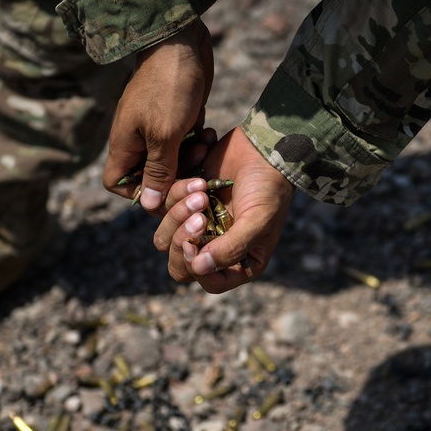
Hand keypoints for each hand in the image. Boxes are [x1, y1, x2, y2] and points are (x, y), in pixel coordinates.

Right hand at [104, 18, 213, 212]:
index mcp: (125, 145)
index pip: (118, 183)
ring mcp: (157, 130)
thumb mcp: (164, 134)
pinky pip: (186, 145)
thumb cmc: (168, 87)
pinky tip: (210, 133)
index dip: (139, 193)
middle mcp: (138, 141)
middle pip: (151, 177)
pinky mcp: (177, 121)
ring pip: (173, 162)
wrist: (182, 42)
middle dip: (176, 178)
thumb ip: (158, 170)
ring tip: (204, 145)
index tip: (165, 190)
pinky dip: (198, 144)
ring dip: (191, 160)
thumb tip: (149, 205)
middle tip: (197, 171)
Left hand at [155, 127, 293, 292]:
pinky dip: (175, 189)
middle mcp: (214, 249)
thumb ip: (231, 249)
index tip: (193, 242)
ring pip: (164, 236)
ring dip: (177, 212)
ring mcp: (195, 227)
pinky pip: (161, 205)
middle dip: (182, 237)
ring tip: (200, 188)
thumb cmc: (269, 188)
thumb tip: (199, 268)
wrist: (264, 148)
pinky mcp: (181, 203)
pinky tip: (198, 176)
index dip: (195, 266)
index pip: (208, 281)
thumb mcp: (258, 221)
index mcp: (239, 262)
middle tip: (199, 210)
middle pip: (178, 263)